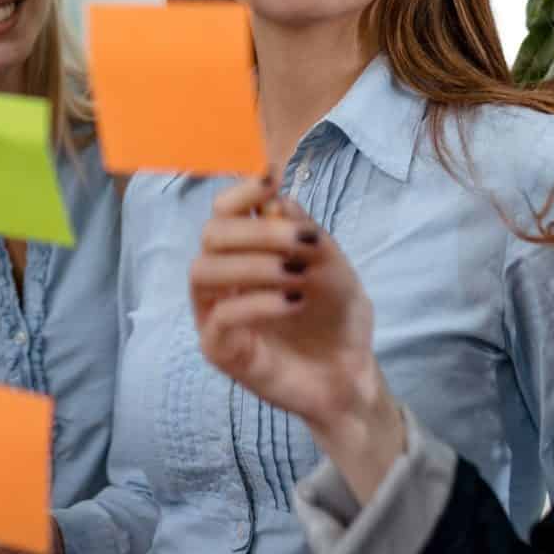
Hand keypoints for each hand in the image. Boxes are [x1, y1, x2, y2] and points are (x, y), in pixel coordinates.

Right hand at [189, 177, 405, 501]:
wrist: (350, 373)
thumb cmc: (336, 317)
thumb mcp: (332, 264)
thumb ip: (303, 232)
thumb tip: (275, 198)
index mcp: (244, 252)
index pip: (223, 212)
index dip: (241, 192)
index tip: (272, 181)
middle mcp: (223, 279)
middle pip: (211, 235)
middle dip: (258, 231)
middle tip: (303, 241)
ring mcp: (216, 314)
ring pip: (203, 271)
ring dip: (253, 264)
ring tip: (297, 274)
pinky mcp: (219, 350)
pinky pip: (222, 316)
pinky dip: (259, 301)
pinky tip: (294, 302)